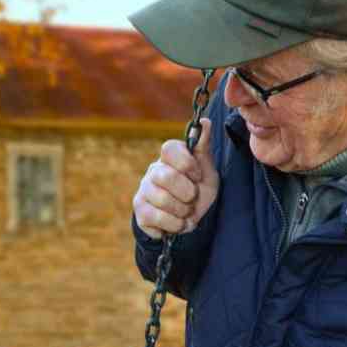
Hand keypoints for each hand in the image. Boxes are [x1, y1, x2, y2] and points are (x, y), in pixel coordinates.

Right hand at [133, 117, 218, 239]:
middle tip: (192, 198)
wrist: (189, 219)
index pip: (169, 148)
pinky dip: (174, 224)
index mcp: (169, 158)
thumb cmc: (197, 189)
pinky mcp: (140, 212)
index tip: (197, 176)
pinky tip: (178, 222)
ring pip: (162, 200)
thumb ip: (203, 147)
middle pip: (167, 176)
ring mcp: (144, 191)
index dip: (187, 164)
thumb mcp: (206, 170)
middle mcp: (153, 171)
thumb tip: (205, 122)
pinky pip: (156, 218)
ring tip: (186, 212)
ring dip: (183, 211)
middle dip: (188, 192)